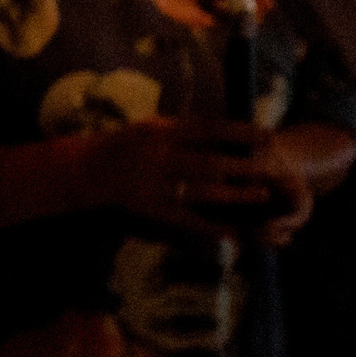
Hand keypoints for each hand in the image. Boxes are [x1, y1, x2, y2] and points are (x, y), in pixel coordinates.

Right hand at [91, 118, 305, 239]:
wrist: (83, 171)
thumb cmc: (120, 144)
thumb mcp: (149, 127)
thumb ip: (181, 129)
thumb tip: (222, 129)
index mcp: (159, 133)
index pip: (208, 130)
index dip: (241, 133)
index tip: (268, 135)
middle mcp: (158, 158)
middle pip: (210, 163)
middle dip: (245, 166)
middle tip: (273, 168)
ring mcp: (154, 186)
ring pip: (202, 191)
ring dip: (235, 194)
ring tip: (261, 194)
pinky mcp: (151, 209)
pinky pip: (186, 219)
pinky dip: (211, 226)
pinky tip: (233, 229)